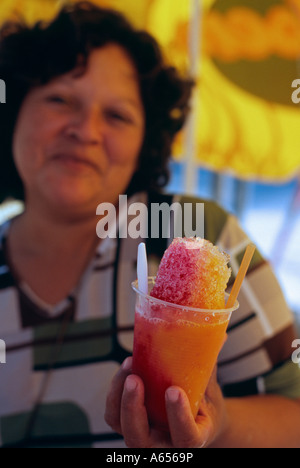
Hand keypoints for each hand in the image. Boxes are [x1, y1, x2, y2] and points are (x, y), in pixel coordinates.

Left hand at [105, 357, 226, 447]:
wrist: (195, 420)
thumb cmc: (205, 405)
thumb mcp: (211, 391)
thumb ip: (209, 366)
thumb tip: (219, 335)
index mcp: (193, 438)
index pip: (186, 437)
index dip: (178, 417)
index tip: (174, 391)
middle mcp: (164, 444)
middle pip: (140, 439)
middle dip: (133, 408)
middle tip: (135, 379)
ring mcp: (143, 436)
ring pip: (121, 425)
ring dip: (120, 395)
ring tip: (130, 364)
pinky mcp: (128, 424)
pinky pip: (113, 413)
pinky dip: (116, 389)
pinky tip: (127, 365)